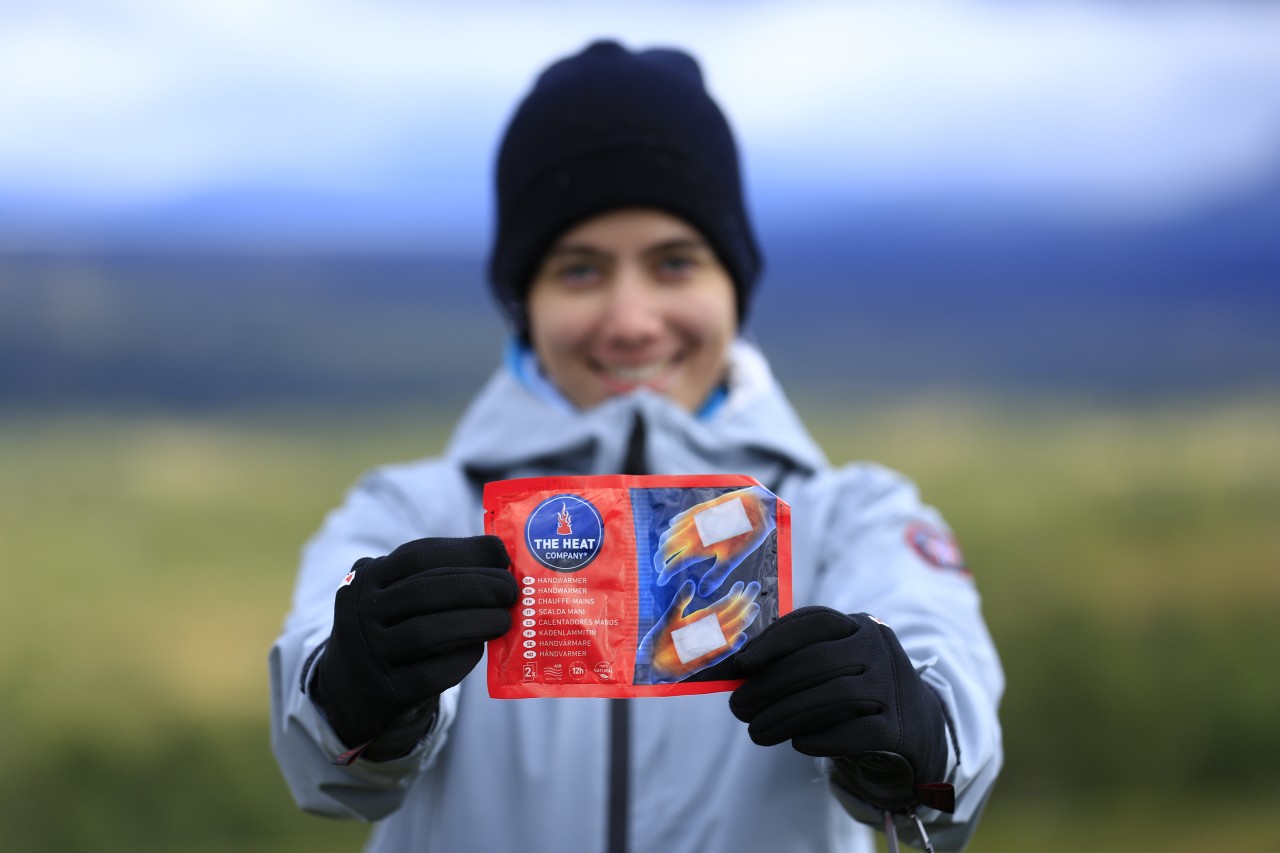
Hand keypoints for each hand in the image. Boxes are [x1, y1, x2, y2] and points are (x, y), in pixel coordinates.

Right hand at [311, 536, 517, 750]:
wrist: (353, 690)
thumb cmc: (394, 629)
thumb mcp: (397, 594)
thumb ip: (437, 576)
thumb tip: (502, 561)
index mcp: (368, 577)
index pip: (418, 555)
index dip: (465, 551)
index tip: (501, 555)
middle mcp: (360, 611)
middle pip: (426, 590)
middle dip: (479, 586)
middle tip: (511, 590)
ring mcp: (368, 653)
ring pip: (427, 632)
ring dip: (476, 622)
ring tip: (504, 620)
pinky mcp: (384, 691)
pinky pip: (430, 673)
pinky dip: (461, 659)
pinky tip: (479, 649)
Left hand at [636, 579, 761, 682]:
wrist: (651, 663)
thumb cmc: (659, 640)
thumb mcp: (669, 618)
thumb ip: (680, 601)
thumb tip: (691, 583)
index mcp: (700, 620)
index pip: (721, 606)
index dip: (732, 595)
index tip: (741, 583)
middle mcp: (708, 632)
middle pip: (730, 616)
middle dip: (743, 602)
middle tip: (755, 587)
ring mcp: (708, 645)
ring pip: (730, 632)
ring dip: (742, 620)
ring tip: (754, 607)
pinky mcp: (704, 660)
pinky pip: (721, 653)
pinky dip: (730, 646)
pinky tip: (740, 637)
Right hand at [654, 486, 775, 595]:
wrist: (754, 506)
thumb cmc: (745, 535)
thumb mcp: (732, 559)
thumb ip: (715, 576)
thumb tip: (701, 592)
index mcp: (697, 547)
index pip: (673, 564)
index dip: (664, 574)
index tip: (660, 581)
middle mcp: (690, 532)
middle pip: (665, 547)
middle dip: (659, 559)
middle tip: (659, 568)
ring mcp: (693, 519)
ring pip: (669, 533)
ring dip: (664, 545)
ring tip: (665, 553)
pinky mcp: (698, 509)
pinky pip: (678, 519)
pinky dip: (672, 528)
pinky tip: (673, 530)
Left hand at [729, 607, 949, 811]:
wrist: (917, 728)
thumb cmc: (858, 691)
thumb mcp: (837, 664)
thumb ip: (797, 661)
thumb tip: (740, 672)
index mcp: (860, 626)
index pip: (814, 621)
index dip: (773, 640)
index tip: (741, 664)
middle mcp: (881, 649)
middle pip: (816, 662)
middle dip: (769, 686)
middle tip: (738, 707)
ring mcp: (894, 687)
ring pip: (832, 697)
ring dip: (785, 716)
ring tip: (756, 731)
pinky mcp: (900, 728)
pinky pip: (853, 733)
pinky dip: (820, 738)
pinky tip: (797, 742)